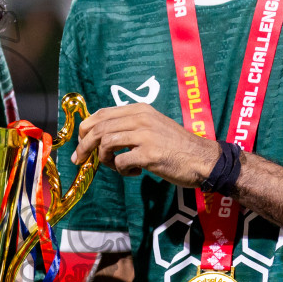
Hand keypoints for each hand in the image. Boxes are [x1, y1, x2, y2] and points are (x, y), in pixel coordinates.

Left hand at [72, 104, 218, 186]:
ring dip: (104, 159)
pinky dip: (122, 170)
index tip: (80, 142)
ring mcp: (145, 135)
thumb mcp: (152, 125)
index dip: (85, 128)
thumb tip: (99, 136)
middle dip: (84, 145)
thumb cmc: (176, 145)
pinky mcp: (149, 154)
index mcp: (139, 109)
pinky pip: (121, 162)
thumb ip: (129, 126)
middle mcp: (141, 118)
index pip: (101, 113)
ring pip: (106, 144)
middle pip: (99, 128)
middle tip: (80, 159)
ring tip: (116, 166)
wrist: (202, 158)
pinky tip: (135, 172)